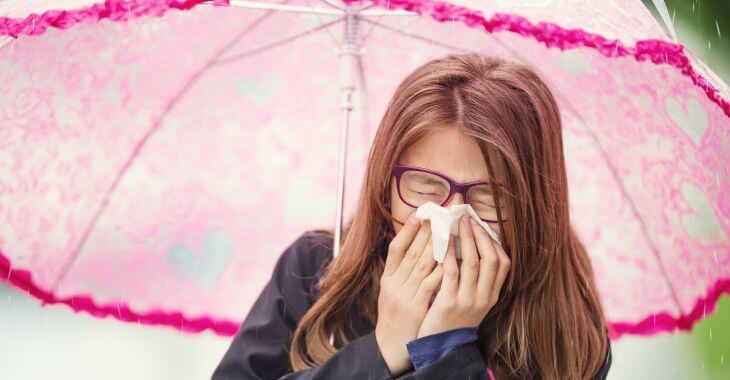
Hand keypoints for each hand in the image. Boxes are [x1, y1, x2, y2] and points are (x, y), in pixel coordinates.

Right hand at [375, 212, 443, 376]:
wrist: (390, 347)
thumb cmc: (395, 318)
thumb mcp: (391, 292)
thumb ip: (401, 273)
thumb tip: (415, 249)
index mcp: (387, 279)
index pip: (395, 249)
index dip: (406, 230)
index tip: (419, 214)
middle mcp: (394, 285)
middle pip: (411, 252)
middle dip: (427, 231)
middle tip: (440, 213)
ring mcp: (405, 296)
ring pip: (422, 264)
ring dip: (436, 245)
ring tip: (448, 228)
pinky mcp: (417, 307)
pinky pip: (431, 284)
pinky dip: (441, 269)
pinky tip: (452, 258)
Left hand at [417, 215, 510, 337]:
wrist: (440, 348)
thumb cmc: (453, 319)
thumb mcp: (473, 302)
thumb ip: (476, 280)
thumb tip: (473, 248)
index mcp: (492, 296)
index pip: (504, 263)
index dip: (494, 242)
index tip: (482, 226)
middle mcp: (484, 297)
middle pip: (492, 259)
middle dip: (481, 235)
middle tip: (468, 218)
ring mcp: (468, 300)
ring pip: (474, 263)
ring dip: (466, 239)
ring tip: (457, 223)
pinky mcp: (450, 303)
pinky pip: (452, 272)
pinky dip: (449, 253)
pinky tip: (443, 241)